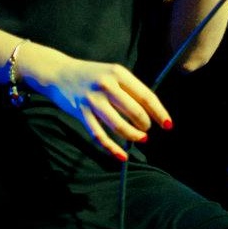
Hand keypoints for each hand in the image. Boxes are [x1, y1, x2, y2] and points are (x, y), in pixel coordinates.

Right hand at [28, 56, 171, 161]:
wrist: (59, 72)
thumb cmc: (93, 75)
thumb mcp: (113, 73)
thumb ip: (130, 89)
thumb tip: (152, 111)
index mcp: (119, 73)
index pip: (146, 96)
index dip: (159, 112)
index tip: (168, 125)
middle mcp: (107, 85)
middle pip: (135, 111)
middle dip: (146, 125)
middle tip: (147, 130)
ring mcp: (92, 99)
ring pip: (119, 125)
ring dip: (133, 136)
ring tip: (140, 138)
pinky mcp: (81, 113)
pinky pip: (99, 135)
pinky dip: (112, 148)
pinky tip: (122, 155)